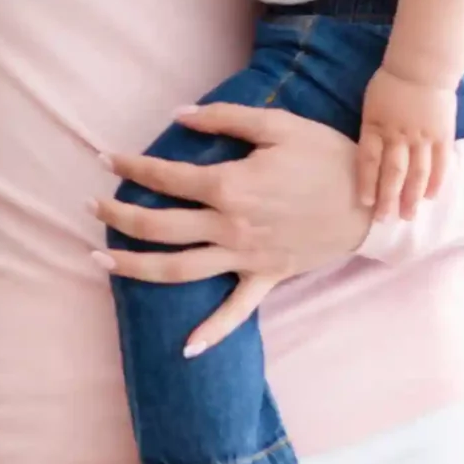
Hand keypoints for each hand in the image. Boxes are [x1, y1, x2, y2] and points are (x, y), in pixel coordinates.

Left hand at [94, 103, 374, 357]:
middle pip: (159, 227)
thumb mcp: (278, 125)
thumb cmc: (327, 155)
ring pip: (180, 269)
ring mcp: (247, 257)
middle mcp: (230, 226)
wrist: (373, 201)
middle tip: (90, 207)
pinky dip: (211, 331)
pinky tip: (185, 348)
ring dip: (136, 268)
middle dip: (118, 216)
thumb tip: (179, 114)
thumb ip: (225, 118)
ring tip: (100, 262)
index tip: (104, 159)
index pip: (165, 178)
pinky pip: (236, 311)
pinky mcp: (267, 277)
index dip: (130, 167)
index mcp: (230, 185)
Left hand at [359, 67, 455, 219]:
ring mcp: (422, 136)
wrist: (422, 67)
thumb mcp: (371, 107)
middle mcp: (398, 134)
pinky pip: (440, 162)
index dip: (367, 183)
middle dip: (388, 198)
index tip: (365, 203)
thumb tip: (367, 160)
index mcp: (376, 126)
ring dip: (411, 197)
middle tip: (384, 220)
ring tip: (408, 216)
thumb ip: (371, 132)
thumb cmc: (390, 86)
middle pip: (393, 171)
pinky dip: (436, 181)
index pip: (369, 159)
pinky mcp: (442, 135)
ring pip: (417, 172)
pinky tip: (431, 197)